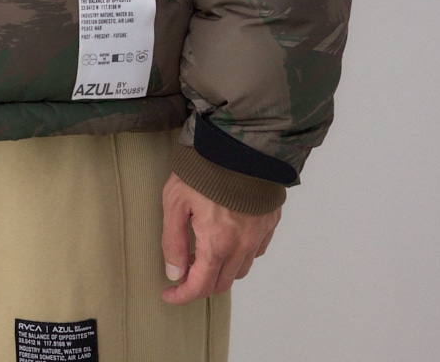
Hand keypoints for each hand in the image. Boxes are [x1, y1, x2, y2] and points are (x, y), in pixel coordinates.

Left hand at [160, 172, 280, 304]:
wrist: (241, 143)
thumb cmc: (204, 168)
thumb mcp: (175, 201)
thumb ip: (173, 240)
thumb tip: (174, 272)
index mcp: (217, 243)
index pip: (200, 286)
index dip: (182, 296)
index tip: (169, 294)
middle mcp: (242, 245)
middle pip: (221, 284)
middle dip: (200, 285)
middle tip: (184, 272)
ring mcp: (259, 235)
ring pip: (240, 270)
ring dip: (221, 271)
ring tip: (204, 253)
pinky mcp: (269, 222)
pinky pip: (256, 251)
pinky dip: (240, 254)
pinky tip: (227, 239)